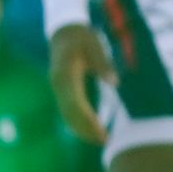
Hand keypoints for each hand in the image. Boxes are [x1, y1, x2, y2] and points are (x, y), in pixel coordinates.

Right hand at [48, 22, 113, 146]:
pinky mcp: (61, 89)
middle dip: (85, 129)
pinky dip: (78, 121)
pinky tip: (90, 128)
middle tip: (105, 141)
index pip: (76, 103)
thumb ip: (103, 63)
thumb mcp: (95, 45)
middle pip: (69, 113)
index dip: (88, 120)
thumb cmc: (82, 37)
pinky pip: (68, 109)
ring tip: (100, 139)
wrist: (64, 30)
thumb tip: (115, 82)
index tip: (101, 132)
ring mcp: (58, 87)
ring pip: (67, 113)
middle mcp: (58, 84)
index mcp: (66, 75)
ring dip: (81, 128)